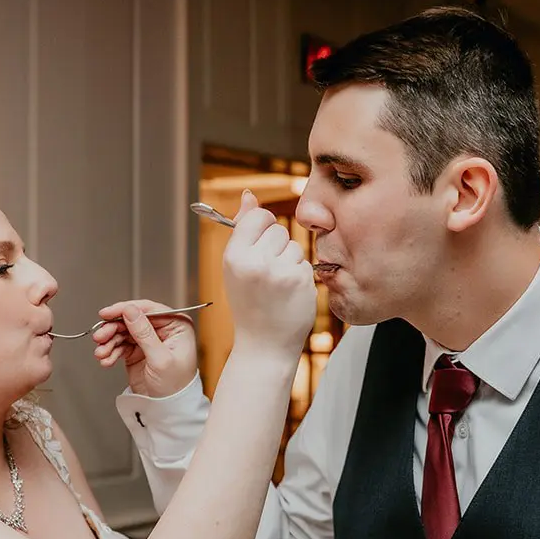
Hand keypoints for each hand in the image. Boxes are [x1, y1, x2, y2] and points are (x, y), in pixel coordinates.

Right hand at [93, 299, 199, 397]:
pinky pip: (119, 345)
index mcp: (176, 325)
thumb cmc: (176, 386)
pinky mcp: (136, 351)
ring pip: (122, 331)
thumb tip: (131, 311)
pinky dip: (110, 352)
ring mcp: (148, 339)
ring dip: (109, 342)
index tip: (107, 313)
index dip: (125, 309)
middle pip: (131, 319)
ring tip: (102, 353)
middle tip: (100, 337)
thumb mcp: (160, 358)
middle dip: (113, 328)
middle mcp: (162, 329)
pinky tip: (106, 360)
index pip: (148, 309)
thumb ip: (144, 333)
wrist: (168, 409)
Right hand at [221, 190, 316, 359]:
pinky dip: (300, 275)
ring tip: (277, 285)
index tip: (260, 245)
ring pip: (293, 246)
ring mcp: (280, 272)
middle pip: (278, 230)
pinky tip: (289, 293)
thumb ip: (243, 228)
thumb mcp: (236, 266)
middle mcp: (256, 262)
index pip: (259, 216)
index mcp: (234, 256)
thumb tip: (249, 194)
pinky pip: (305, 262)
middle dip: (276, 247)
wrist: (264, 344)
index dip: (262, 228)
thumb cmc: (248, 303)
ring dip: (289, 261)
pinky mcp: (301, 281)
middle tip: (266, 273)